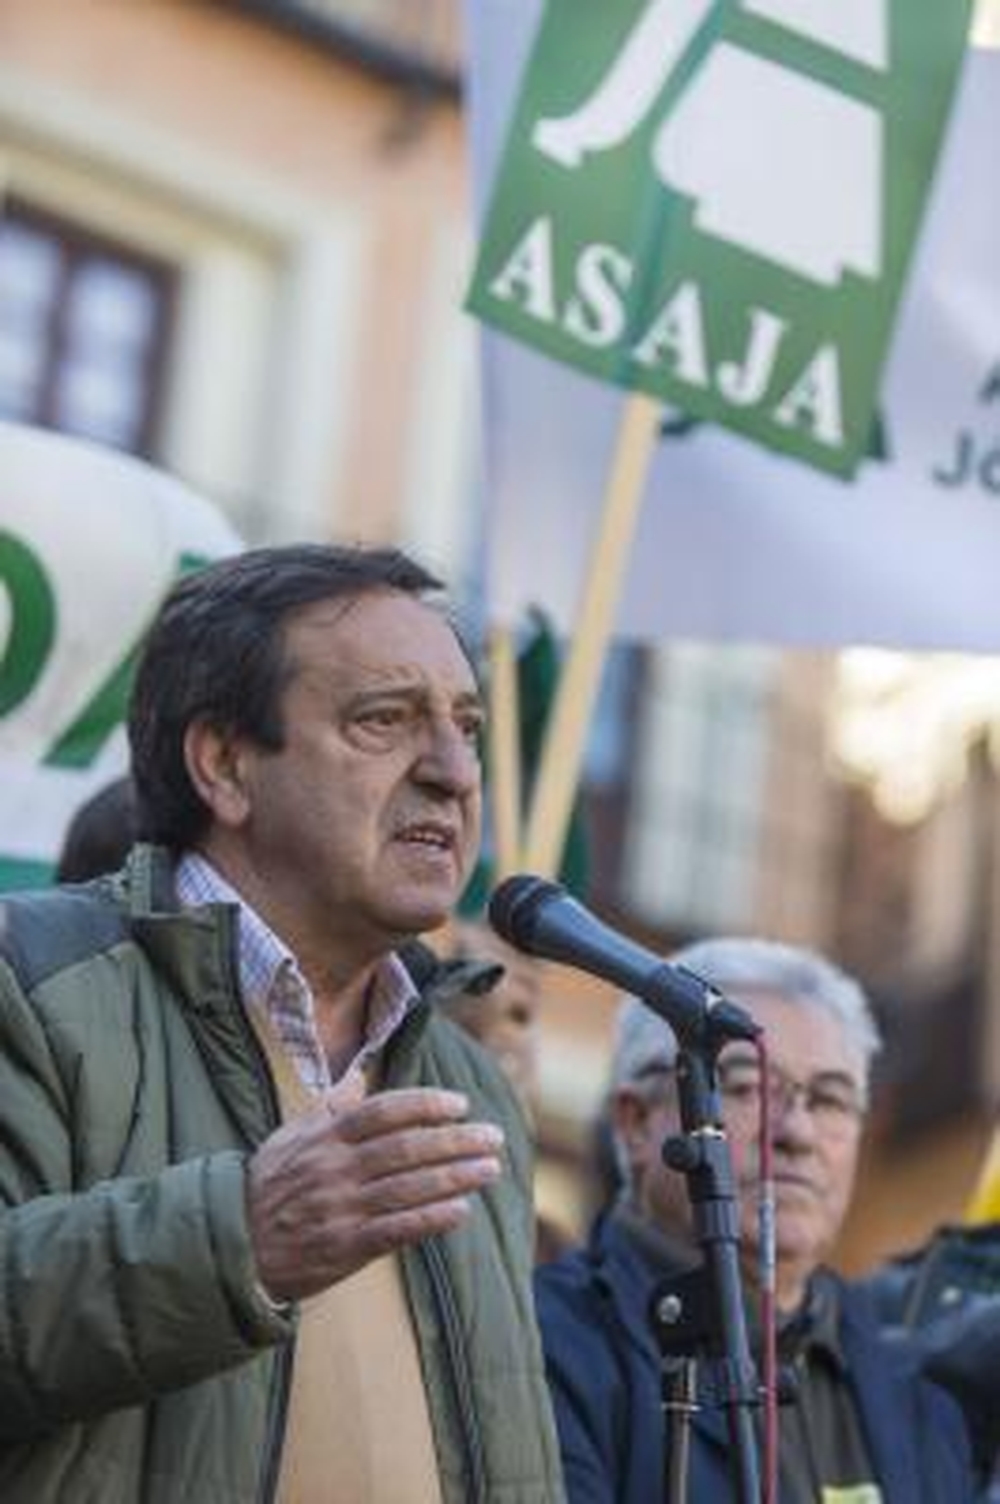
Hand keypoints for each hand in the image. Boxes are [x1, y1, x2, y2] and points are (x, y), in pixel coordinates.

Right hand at [246, 1074, 504, 1301]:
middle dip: (455, 1140)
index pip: (383, 1111)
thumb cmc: (269, 1185)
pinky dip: (430, 1220)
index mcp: (324, 1137)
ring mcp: (340, 1209)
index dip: (424, 1105)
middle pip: (406, 1148)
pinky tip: (461, 1210)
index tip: (459, 1104)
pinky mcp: (344, 1247)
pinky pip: (395, 1230)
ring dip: (454, 1177)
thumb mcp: (290, 1136)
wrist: (233, 1244)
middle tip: (493, 1136)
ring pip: (408, 1188)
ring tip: (490, 1168)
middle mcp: (335, 1169)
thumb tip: (358, 1075)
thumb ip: (329, 1107)